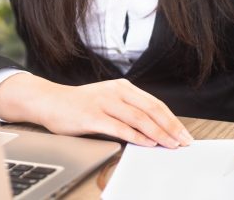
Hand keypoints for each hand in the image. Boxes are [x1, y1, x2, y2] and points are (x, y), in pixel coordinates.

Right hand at [0, 73, 193, 147]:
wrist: (49, 101)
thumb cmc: (79, 104)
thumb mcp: (108, 100)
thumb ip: (128, 109)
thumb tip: (154, 128)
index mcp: (122, 87)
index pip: (154, 104)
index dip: (171, 119)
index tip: (183, 133)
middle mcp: (115, 91)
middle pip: (151, 110)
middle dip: (170, 128)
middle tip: (183, 142)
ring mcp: (104, 102)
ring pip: (139, 118)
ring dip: (158, 133)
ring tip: (170, 145)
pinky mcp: (92, 116)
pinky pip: (119, 127)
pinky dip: (136, 137)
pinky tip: (147, 144)